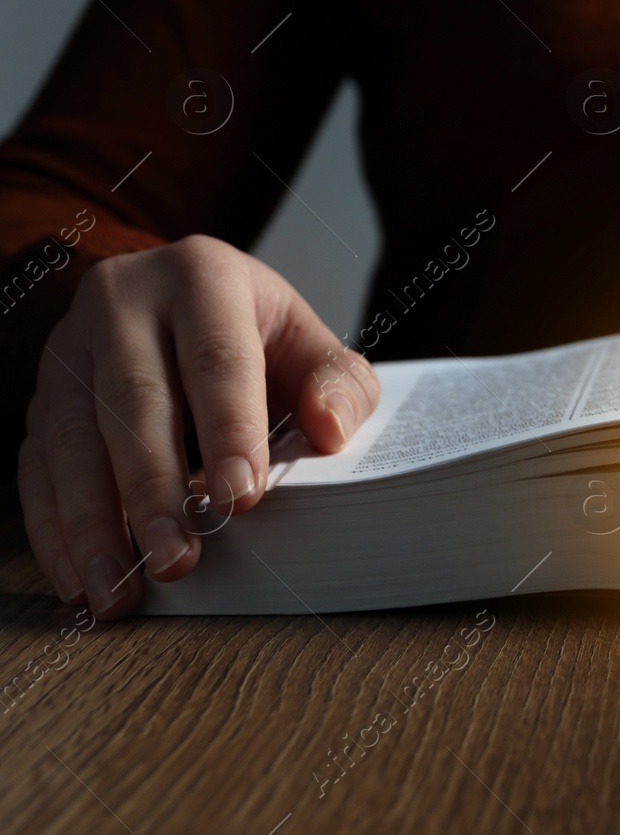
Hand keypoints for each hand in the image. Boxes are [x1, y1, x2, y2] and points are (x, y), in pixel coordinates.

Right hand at [18, 235, 380, 617]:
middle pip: (132, 401)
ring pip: (69, 439)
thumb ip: (337, 383)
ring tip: (119, 587)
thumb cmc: (258, 335)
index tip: (242, 496)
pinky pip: (36, 466)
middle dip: (153, 489)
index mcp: (200, 277)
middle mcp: (121, 301)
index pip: (217, 358)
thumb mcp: (311, 343)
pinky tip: (78, 576)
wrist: (185, 304)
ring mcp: (69, 349)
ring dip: (92, 523)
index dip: (230, 428)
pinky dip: (54, 527)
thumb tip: (329, 429)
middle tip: (177, 558)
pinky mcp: (40, 395)